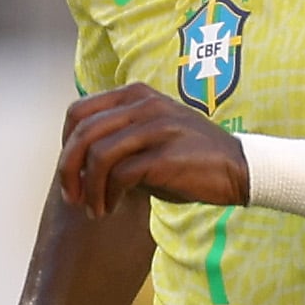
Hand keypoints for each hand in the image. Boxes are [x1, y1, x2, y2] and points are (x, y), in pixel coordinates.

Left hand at [54, 84, 246, 218]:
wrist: (239, 168)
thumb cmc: (191, 158)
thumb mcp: (150, 138)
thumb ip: (116, 143)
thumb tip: (77, 168)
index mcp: (136, 95)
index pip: (79, 112)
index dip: (65, 145)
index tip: (70, 174)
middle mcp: (143, 105)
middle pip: (83, 133)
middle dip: (69, 170)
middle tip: (73, 198)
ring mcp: (156, 128)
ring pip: (98, 155)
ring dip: (89, 189)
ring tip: (94, 209)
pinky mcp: (166, 155)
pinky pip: (121, 175)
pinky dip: (109, 196)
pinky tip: (111, 208)